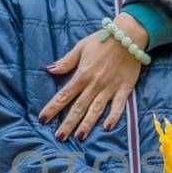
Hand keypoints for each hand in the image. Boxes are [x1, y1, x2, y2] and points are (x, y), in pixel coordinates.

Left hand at [39, 13, 147, 139]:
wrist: (129, 35)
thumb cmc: (103, 40)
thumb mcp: (81, 47)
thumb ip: (66, 61)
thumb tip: (49, 70)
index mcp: (82, 75)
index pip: (64, 95)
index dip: (52, 108)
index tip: (42, 119)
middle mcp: (94, 84)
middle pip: (79, 107)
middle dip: (68, 123)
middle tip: (59, 137)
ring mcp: (110, 88)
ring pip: (96, 109)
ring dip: (87, 124)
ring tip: (79, 136)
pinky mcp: (124, 89)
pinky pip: (119, 105)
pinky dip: (114, 116)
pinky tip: (108, 127)